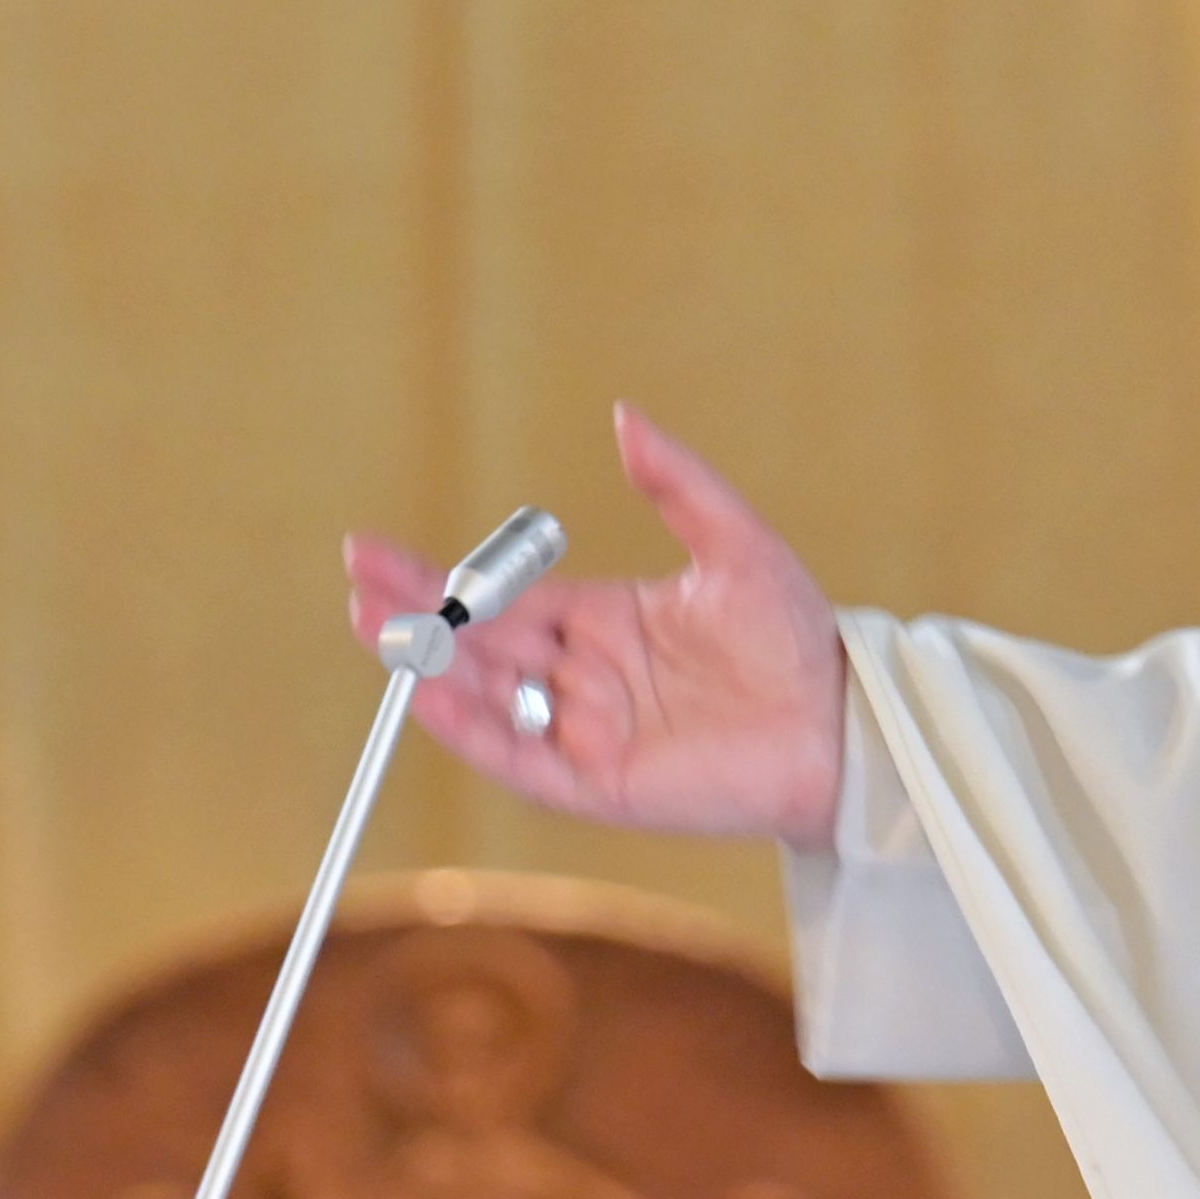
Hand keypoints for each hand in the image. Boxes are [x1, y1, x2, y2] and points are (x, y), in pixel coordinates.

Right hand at [347, 404, 851, 851]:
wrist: (840, 722)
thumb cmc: (795, 637)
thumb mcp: (736, 543)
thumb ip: (677, 484)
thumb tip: (625, 415)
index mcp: (604, 620)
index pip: (504, 598)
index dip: (441, 579)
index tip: (372, 552)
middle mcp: (583, 676)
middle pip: (481, 646)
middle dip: (417, 617)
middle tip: (359, 584)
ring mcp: (585, 731)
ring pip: (490, 699)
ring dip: (434, 670)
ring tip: (380, 629)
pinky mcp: (597, 784)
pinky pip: (521, 757)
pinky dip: (474, 731)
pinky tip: (434, 697)